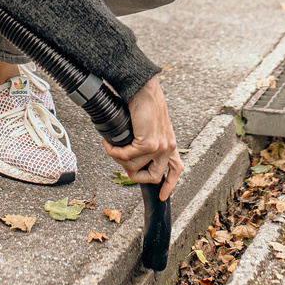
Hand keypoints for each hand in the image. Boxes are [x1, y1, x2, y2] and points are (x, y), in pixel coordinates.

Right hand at [104, 75, 182, 200]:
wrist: (143, 89)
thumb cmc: (144, 103)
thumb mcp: (151, 126)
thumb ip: (148, 141)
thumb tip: (132, 157)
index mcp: (170, 144)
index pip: (176, 169)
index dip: (170, 185)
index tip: (162, 196)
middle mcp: (168, 147)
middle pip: (153, 177)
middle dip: (133, 175)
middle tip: (121, 164)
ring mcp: (160, 147)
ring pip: (134, 168)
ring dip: (119, 159)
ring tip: (112, 147)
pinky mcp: (149, 143)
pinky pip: (126, 156)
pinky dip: (113, 151)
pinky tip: (108, 143)